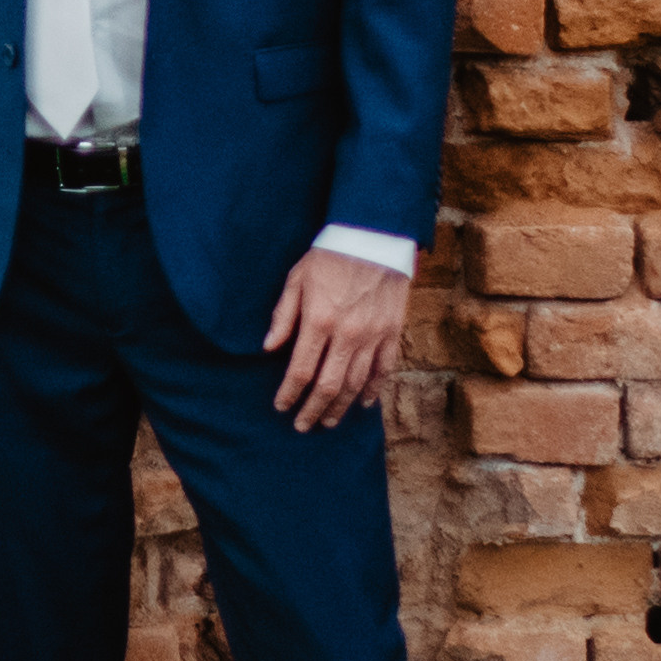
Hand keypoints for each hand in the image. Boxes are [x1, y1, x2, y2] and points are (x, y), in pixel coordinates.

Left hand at [265, 245, 409, 432]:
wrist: (374, 235)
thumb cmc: (330, 255)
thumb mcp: (297, 279)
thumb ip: (283, 316)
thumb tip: (268, 348)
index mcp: (319, 320)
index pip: (301, 371)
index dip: (289, 393)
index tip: (281, 406)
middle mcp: (347, 334)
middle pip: (328, 386)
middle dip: (313, 410)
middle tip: (303, 425)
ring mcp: (373, 335)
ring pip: (356, 384)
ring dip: (340, 406)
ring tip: (328, 421)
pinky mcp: (392, 332)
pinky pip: (384, 370)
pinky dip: (373, 390)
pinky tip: (363, 403)